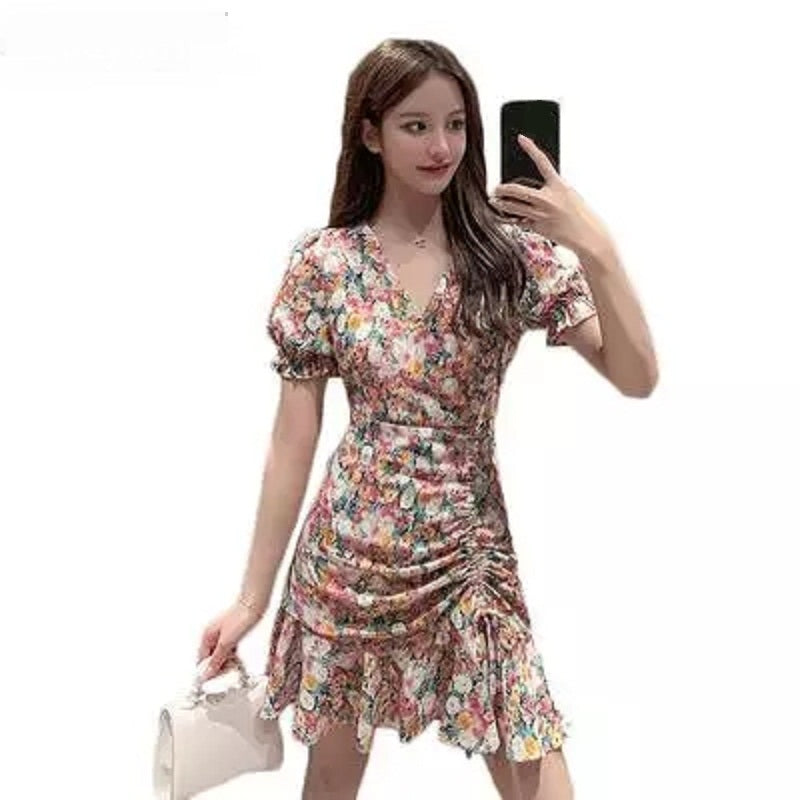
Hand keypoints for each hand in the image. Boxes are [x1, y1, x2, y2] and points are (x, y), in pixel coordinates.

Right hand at [196, 601, 261, 680]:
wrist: (254, 603)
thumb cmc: (241, 617)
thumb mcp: (227, 643)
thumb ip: (217, 659)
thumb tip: (206, 673)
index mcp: (207, 635)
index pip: (202, 659)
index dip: (208, 670)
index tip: (216, 679)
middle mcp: (212, 634)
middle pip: (211, 657)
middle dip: (219, 666)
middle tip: (229, 671)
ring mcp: (222, 632)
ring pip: (221, 652)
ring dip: (227, 660)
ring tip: (235, 665)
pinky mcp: (232, 631)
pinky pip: (229, 648)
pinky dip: (233, 654)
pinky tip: (238, 658)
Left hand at [489, 133, 613, 254]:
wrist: (588, 235)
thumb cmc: (580, 214)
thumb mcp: (570, 195)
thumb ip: (553, 189)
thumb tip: (535, 187)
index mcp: (559, 185)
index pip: (542, 161)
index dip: (530, 148)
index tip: (521, 138)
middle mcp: (548, 199)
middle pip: (518, 190)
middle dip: (503, 189)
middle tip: (495, 188)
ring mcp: (541, 214)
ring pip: (513, 207)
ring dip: (501, 204)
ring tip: (494, 202)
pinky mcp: (538, 227)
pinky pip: (519, 222)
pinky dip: (510, 219)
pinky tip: (503, 217)